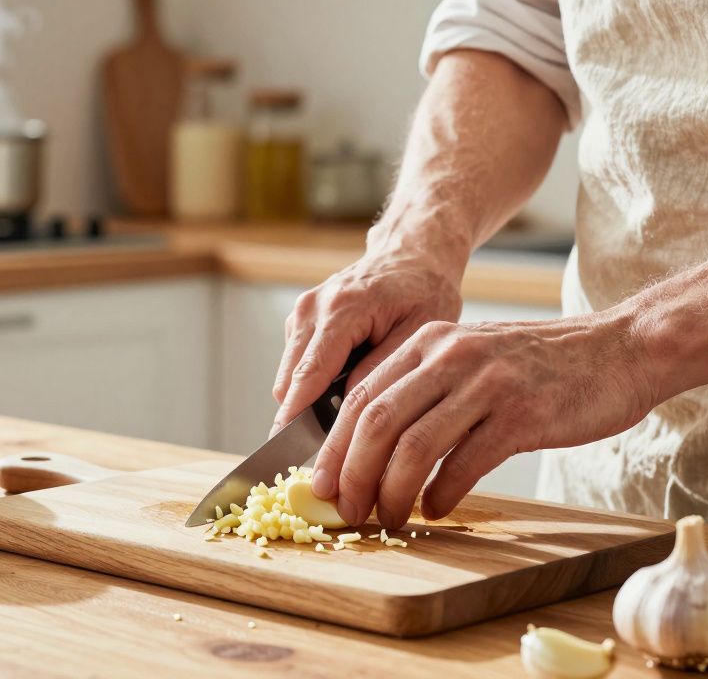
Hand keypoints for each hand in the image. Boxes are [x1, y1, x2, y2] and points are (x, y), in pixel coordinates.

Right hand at [272, 244, 465, 436]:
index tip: (284, 448)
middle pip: (290, 379)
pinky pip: (296, 366)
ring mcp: (302, 313)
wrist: (410, 255)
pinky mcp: (301, 321)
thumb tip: (347, 407)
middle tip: (330, 452)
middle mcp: (312, 308)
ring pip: (289, 376)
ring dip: (308, 402)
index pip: (309, 372)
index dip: (295, 414)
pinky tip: (344, 389)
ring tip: (345, 419)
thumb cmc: (423, 290)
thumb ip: (382, 370)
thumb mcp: (419, 332)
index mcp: (343, 308)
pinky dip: (312, 385)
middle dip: (301, 418)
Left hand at [310, 311, 659, 529]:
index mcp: (429, 342)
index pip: (360, 397)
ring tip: (389, 519)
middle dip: (353, 474)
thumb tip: (372, 447)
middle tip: (349, 511)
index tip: (322, 485)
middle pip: (375, 421)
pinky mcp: (521, 413)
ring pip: (413, 445)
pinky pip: (464, 462)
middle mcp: (450, 355)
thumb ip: (425, 390)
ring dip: (392, 492)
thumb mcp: (472, 359)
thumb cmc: (542, 366)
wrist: (620, 350)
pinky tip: (436, 509)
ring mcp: (485, 383)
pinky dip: (441, 493)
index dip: (334, 447)